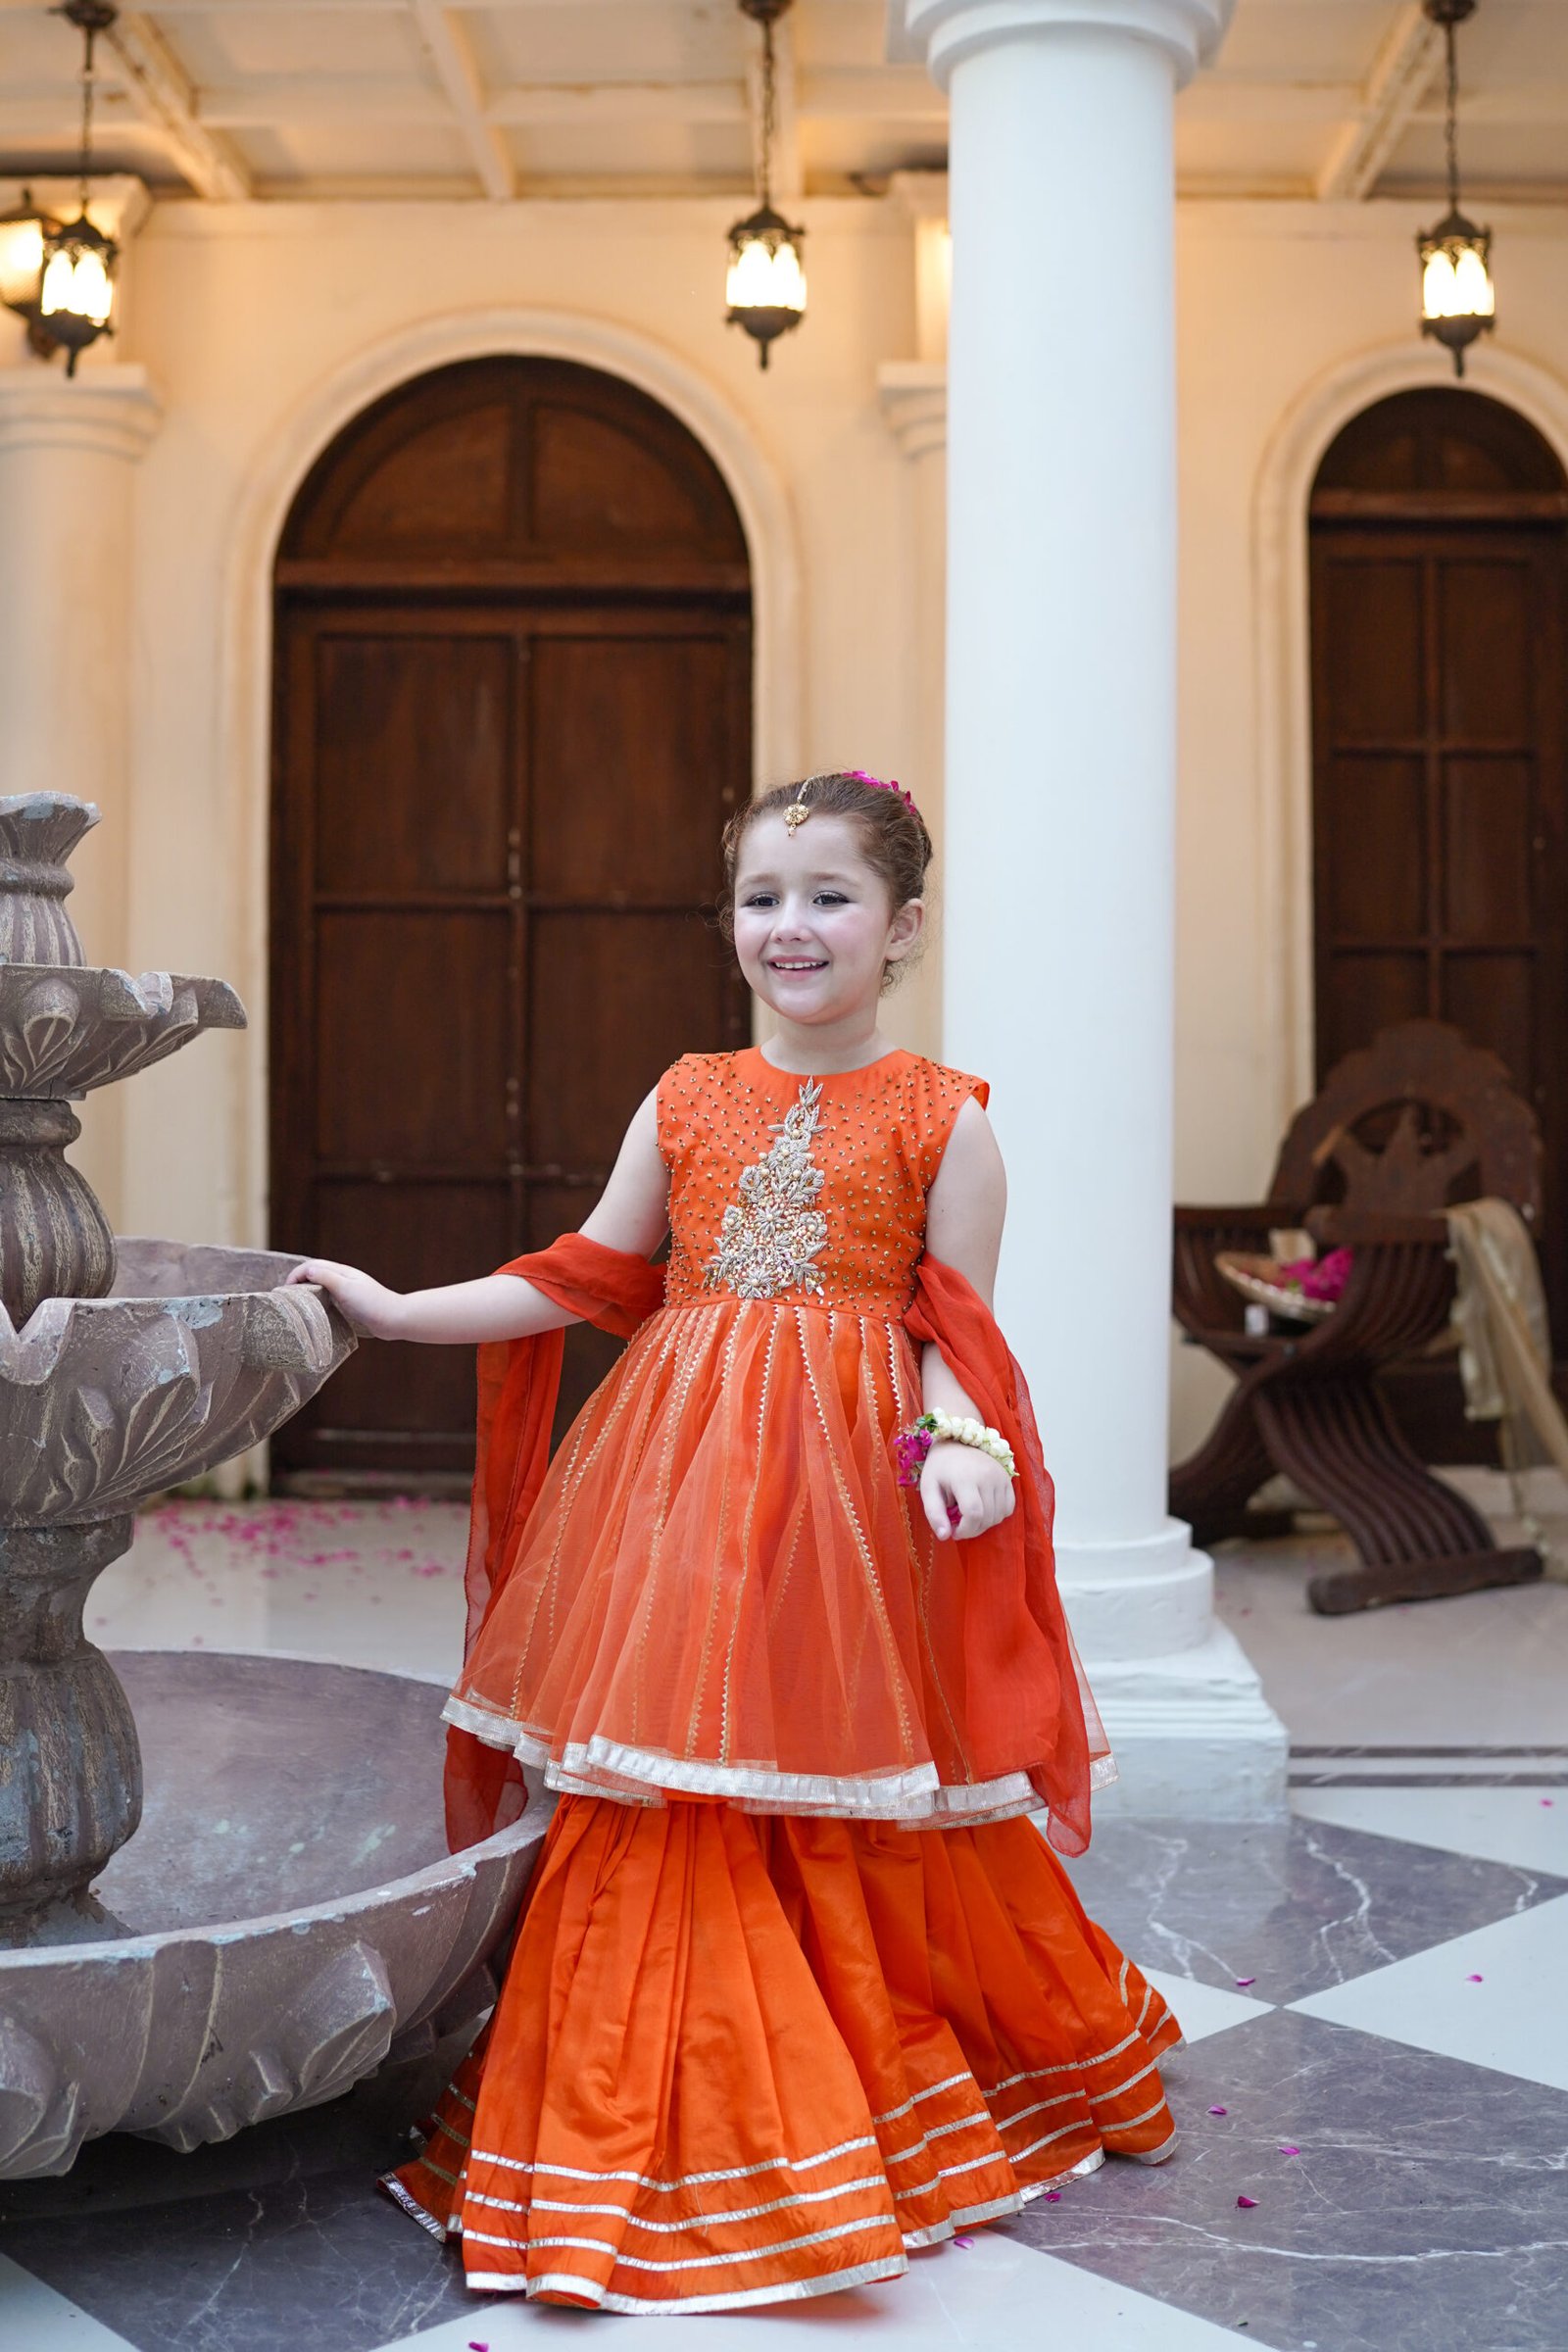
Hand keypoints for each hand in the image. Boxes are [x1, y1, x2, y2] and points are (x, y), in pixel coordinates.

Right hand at [285, 1257, 405, 1339]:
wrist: (394, 1319)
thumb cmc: (371, 1303)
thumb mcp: (345, 1288)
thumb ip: (326, 1277)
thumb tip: (306, 1270)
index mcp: (342, 1272)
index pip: (312, 1266)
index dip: (296, 1274)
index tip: (285, 1289)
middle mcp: (344, 1279)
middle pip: (316, 1274)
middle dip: (299, 1281)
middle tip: (286, 1297)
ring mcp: (348, 1292)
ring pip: (322, 1287)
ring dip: (308, 1291)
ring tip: (296, 1304)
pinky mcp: (352, 1304)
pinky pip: (330, 1299)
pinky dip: (318, 1301)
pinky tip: (315, 1313)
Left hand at [919, 1439, 1016, 1542]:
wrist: (956, 1442)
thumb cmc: (940, 1468)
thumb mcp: (928, 1488)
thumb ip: (934, 1514)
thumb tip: (944, 1537)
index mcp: (965, 1477)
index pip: (974, 1514)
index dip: (965, 1530)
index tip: (954, 1532)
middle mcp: (987, 1476)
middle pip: (987, 1518)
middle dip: (972, 1529)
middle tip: (959, 1525)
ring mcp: (1000, 1476)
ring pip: (999, 1516)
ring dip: (984, 1524)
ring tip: (969, 1515)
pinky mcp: (1007, 1478)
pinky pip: (1008, 1508)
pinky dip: (996, 1515)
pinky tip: (982, 1508)